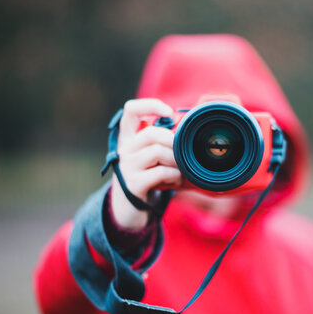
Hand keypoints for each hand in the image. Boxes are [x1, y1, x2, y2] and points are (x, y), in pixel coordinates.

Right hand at [110, 99, 181, 230]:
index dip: (150, 105)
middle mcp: (125, 150)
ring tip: (181, 170)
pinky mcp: (134, 184)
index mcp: (128, 138)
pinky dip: (174, 175)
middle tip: (182, 153)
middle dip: (173, 141)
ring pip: (157, 152)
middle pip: (151, 133)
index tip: (169, 112)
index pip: (131, 110)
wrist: (130, 208)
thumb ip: (162, 141)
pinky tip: (176, 180)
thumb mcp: (150, 156)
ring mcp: (127, 167)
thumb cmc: (147, 177)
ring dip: (176, 161)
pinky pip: (160, 172)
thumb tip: (188, 127)